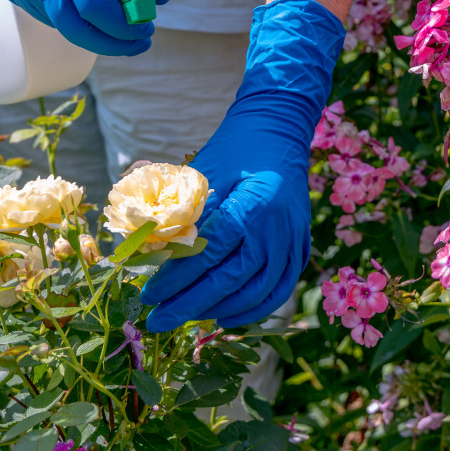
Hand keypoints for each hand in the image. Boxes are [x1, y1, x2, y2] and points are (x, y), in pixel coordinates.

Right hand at [0, 0, 169, 55]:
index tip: (145, 30)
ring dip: (92, 31)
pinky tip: (87, 6)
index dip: (122, 27)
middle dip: (111, 43)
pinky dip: (70, 16)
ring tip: (117, 22)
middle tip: (136, 42)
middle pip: (75, 27)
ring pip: (60, 23)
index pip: (95, 5)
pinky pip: (45, 12)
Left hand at [140, 0, 345, 331]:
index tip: (149, 295)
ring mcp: (292, 241)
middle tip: (157, 320)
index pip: (209, 253)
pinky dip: (252, 309)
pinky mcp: (300, 248)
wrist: (279, 130)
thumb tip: (150, 256)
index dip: (177, 279)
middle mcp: (277, 228)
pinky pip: (278, 290)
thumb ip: (184, 215)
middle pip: (230, 280)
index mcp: (252, 204)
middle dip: (189, 305)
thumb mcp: (203, 174)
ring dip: (217, 311)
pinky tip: (225, 318)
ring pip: (254, 292)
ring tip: (185, 318)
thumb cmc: (235, 149)